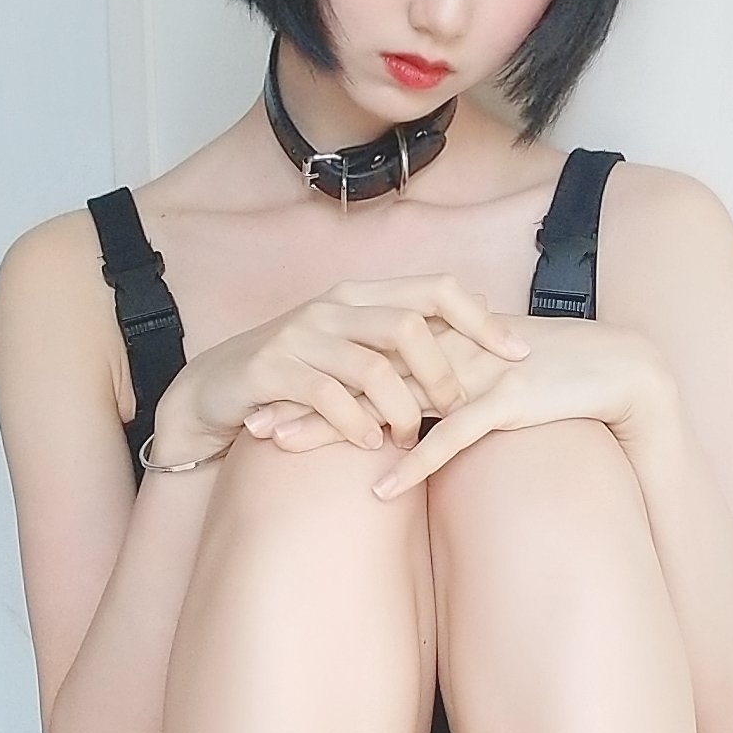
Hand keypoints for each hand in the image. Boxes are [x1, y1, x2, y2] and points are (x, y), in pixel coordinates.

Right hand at [173, 275, 530, 455]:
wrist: (213, 388)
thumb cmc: (296, 373)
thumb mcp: (352, 347)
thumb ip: (404, 338)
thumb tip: (478, 323)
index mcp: (361, 296)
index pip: (436, 287)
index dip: (481, 318)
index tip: (518, 352)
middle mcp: (334, 307)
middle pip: (410, 325)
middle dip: (444, 372)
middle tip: (459, 409)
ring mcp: (301, 336)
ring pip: (373, 367)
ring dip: (402, 410)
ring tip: (410, 437)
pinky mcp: (273, 370)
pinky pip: (329, 397)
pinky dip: (357, 425)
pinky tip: (369, 445)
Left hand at [249, 316, 656, 494]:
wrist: (622, 369)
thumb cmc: (555, 377)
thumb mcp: (489, 375)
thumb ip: (447, 386)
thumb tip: (407, 414)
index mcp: (442, 340)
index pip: (363, 355)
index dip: (314, 377)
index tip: (267, 398)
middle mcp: (448, 350)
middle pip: (359, 373)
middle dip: (304, 398)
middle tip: (253, 423)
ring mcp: (474, 373)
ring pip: (389, 399)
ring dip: (335, 426)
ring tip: (286, 447)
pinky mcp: (506, 401)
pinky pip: (451, 436)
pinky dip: (412, 463)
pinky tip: (377, 490)